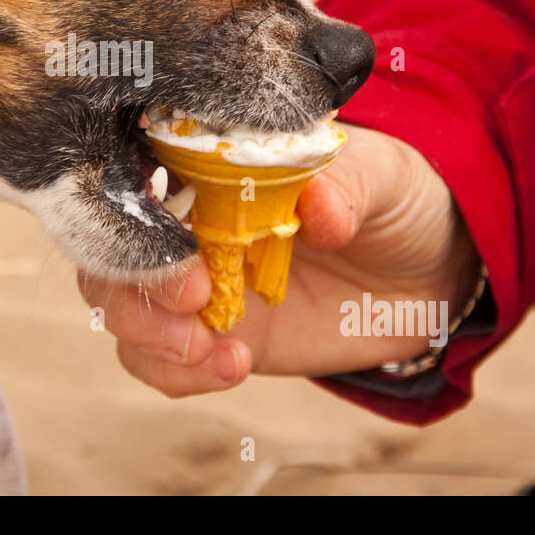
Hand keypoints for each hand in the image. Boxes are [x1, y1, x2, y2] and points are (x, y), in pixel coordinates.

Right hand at [77, 124, 481, 395]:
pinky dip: (177, 373)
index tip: (175, 233)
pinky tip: (232, 366)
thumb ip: (348, 186)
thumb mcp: (382, 176)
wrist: (427, 272)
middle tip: (195, 297)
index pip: (133, 168)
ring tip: (209, 348)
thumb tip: (319, 208)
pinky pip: (158, 361)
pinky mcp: (210, 336)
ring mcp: (193, 280)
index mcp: (210, 161)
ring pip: (117, 307)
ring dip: (147, 334)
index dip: (132, 201)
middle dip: (135, 280)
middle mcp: (186, 218)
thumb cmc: (393, 198)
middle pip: (107, 244)